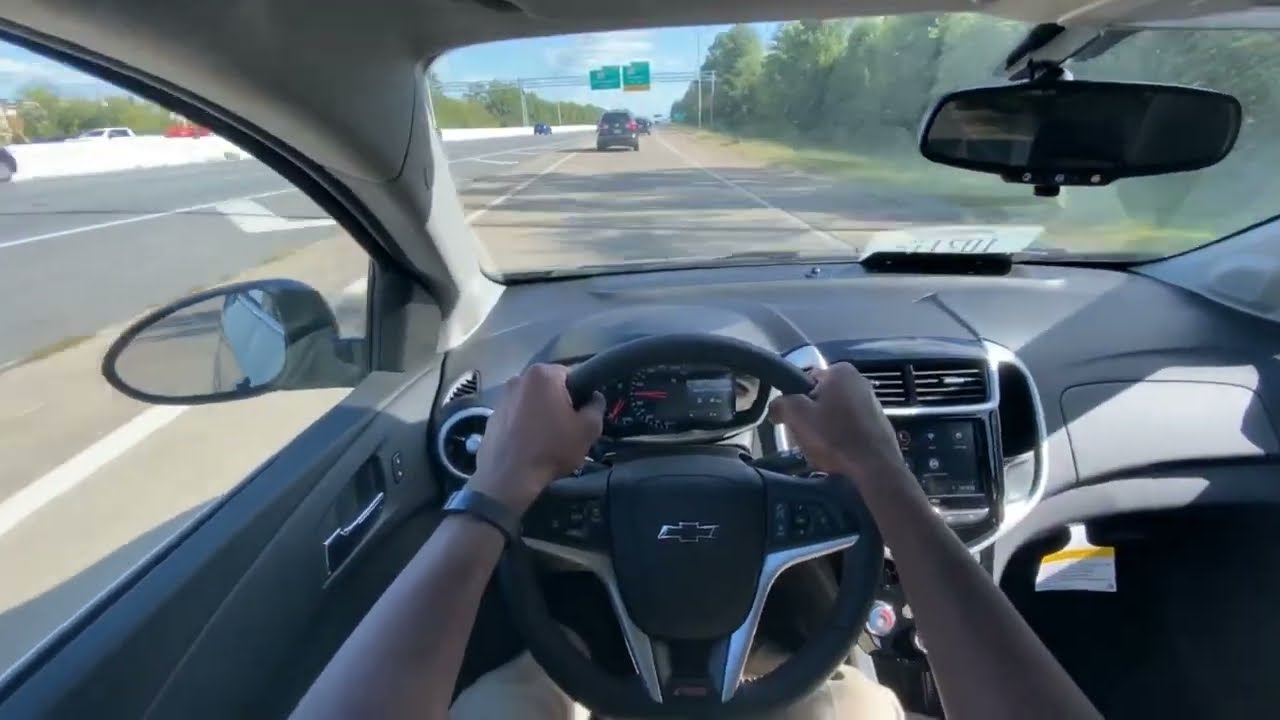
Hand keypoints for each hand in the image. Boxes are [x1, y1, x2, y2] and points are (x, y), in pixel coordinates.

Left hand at [471, 364, 603, 511]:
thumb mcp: (587, 430)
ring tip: (547, 439)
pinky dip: (524, 424)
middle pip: (550, 386)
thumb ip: (597, 406)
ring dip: (541, 413)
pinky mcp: (491, 416)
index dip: (582, 394)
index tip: (583, 414)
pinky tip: (529, 445)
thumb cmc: (551, 449)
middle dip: (560, 403)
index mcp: (544, 374)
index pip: (573, 374)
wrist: (508, 478)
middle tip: (568, 428)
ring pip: (532, 401)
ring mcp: (502, 397)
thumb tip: (594, 398)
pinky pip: (516, 415)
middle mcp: (519, 378)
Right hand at [768, 363, 903, 479]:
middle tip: (807, 437)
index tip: (795, 421)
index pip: (805, 381)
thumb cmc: (835, 436)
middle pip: (820, 399)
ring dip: (825, 430)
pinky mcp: (878, 422)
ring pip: (834, 414)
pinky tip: (839, 453)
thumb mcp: (797, 416)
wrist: (874, 466)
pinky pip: (849, 427)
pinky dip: (841, 437)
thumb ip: (781, 404)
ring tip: (824, 450)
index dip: (795, 402)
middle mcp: (859, 379)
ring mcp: (872, 401)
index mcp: (840, 371)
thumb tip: (776, 407)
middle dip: (811, 417)